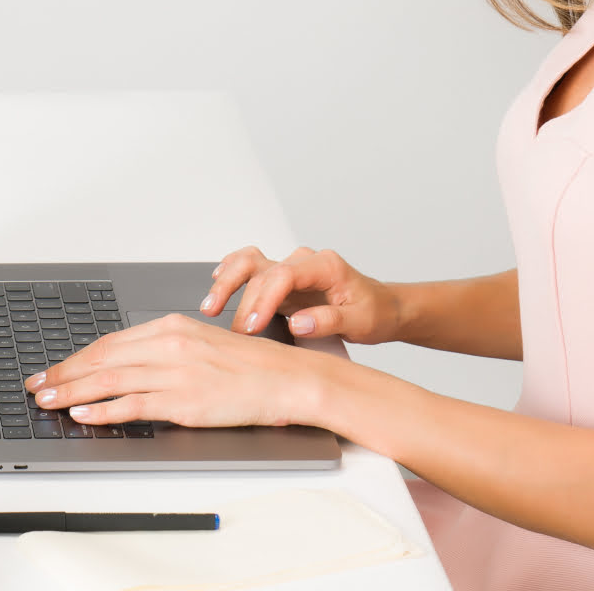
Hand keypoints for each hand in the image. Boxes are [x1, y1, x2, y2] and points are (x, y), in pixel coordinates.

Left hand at [23, 312, 328, 427]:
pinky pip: (134, 406)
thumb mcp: (201, 344)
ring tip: (47, 401)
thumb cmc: (250, 366)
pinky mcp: (185, 402)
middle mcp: (170, 345)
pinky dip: (104, 411)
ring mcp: (176, 373)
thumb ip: (164, 351)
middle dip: (63, 374)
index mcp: (172, 327)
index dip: (75, 358)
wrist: (287, 379)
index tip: (53, 369)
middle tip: (36, 386)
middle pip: (102, 359)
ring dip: (72, 392)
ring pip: (110, 381)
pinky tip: (84, 414)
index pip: (110, 342)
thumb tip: (126, 366)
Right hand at [201, 245, 401, 343]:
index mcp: (325, 266)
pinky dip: (231, 273)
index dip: (264, 300)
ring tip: (210, 306)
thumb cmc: (374, 312)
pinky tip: (216, 283)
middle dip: (242, 299)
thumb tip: (297, 322)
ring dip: (227, 281)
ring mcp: (291, 269)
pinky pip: (251, 268)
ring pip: (250, 262)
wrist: (382, 307)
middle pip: (261, 269)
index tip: (253, 326)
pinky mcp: (282, 280)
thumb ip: (329, 320)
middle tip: (233, 331)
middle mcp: (304, 262)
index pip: (284, 275)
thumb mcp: (360, 322)